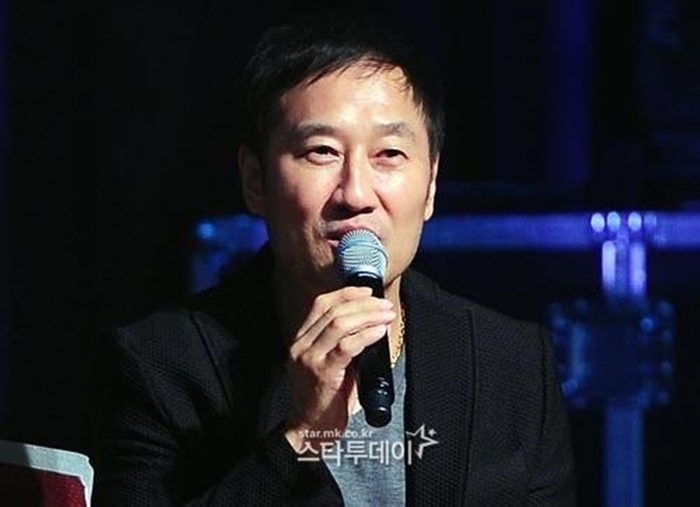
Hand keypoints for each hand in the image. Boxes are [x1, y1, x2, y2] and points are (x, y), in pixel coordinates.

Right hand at [284, 286, 394, 452]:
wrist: (308, 431)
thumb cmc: (323, 399)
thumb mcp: (328, 364)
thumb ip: (341, 345)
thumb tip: (369, 326)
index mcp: (301, 340)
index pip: (321, 304)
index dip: (346, 293)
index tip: (368, 291)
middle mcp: (301, 346)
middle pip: (333, 311)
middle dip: (364, 303)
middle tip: (385, 305)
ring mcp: (309, 359)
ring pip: (340, 324)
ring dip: (368, 315)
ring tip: (387, 315)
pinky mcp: (322, 374)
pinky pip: (347, 347)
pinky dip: (367, 335)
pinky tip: (380, 332)